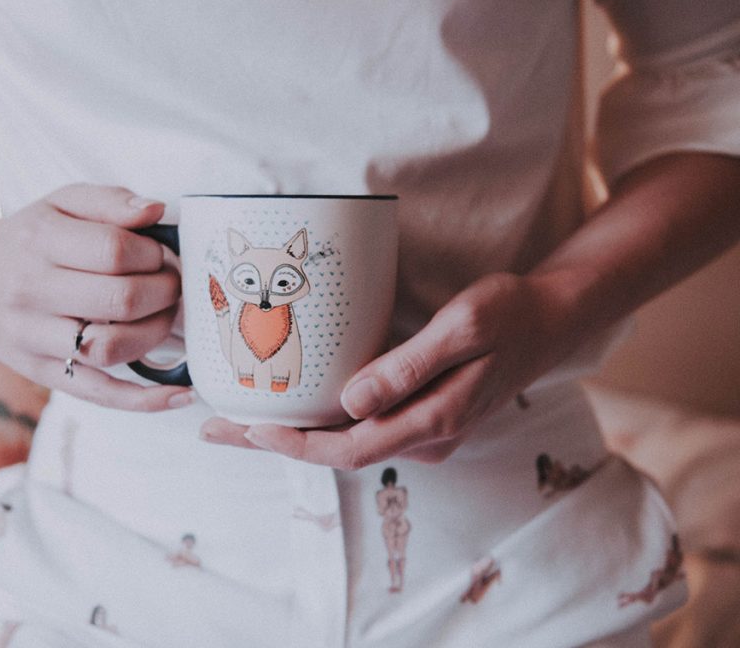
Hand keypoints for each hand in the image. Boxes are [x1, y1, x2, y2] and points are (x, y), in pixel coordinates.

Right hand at [0, 183, 192, 410]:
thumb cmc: (28, 237)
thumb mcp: (62, 203)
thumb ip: (111, 201)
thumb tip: (156, 211)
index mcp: (39, 242)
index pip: (114, 250)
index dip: (153, 254)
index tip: (160, 254)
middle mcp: (31, 291)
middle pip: (119, 299)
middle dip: (164, 291)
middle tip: (172, 284)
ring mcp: (33, 338)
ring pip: (111, 347)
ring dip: (157, 333)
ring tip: (166, 316)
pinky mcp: (42, 373)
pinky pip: (99, 393)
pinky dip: (145, 400)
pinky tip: (180, 395)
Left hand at [200, 272, 577, 467]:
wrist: (553, 318)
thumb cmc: (509, 313)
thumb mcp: (463, 327)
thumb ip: (408, 367)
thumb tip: (352, 402)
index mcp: (434, 420)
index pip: (350, 448)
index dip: (294, 444)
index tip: (247, 427)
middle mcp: (424, 436)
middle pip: (336, 452)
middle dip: (273, 442)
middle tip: (212, 427)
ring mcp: (423, 429)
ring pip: (344, 440)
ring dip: (291, 432)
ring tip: (234, 415)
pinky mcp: (420, 414)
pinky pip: (360, 425)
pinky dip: (318, 419)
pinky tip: (290, 404)